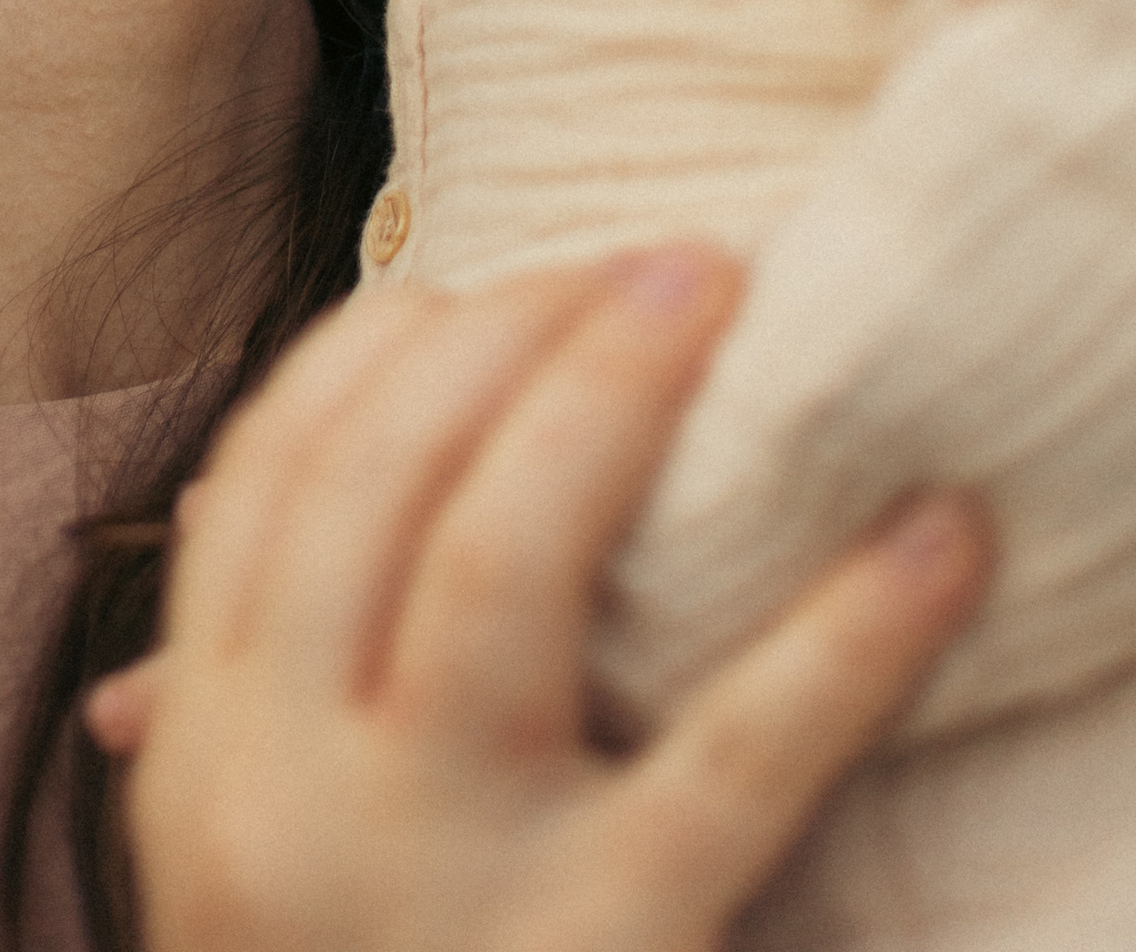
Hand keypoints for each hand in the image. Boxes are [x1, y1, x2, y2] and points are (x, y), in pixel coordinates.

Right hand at [88, 251, 988, 951]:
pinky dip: (850, 629)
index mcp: (202, 770)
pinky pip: (737, 756)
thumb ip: (239, 737)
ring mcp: (438, 875)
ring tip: (736, 294)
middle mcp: (286, 800)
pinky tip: (943, 534)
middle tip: (662, 253)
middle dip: (514, 323)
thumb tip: (192, 601)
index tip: (486, 274)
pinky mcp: (606, 951)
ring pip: (504, 550)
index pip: (266, 477)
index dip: (382, 344)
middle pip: (384, 472)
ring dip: (619, 392)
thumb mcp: (249, 898)